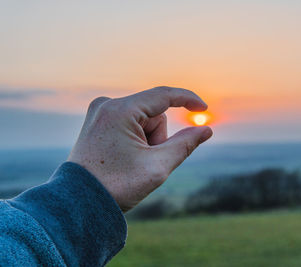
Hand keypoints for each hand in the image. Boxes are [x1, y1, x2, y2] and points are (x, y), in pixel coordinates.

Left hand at [68, 86, 212, 211]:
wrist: (79, 204)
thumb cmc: (117, 186)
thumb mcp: (158, 166)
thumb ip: (185, 144)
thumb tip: (206, 130)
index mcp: (119, 110)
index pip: (163, 95)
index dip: (188, 100)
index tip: (205, 108)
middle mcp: (107, 105)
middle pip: (154, 114)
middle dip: (158, 137)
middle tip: (145, 162)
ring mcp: (100, 113)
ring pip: (143, 120)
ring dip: (147, 140)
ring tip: (131, 162)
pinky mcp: (98, 121)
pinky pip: (130, 124)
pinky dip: (136, 139)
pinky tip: (123, 158)